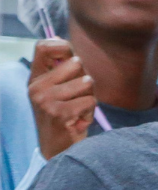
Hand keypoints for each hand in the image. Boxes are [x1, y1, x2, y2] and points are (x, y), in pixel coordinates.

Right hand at [27, 39, 96, 158]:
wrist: (57, 148)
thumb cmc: (63, 116)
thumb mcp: (57, 91)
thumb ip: (61, 69)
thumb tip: (62, 41)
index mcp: (35, 78)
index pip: (43, 47)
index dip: (63, 46)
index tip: (72, 57)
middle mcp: (36, 87)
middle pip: (75, 63)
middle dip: (86, 79)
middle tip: (79, 96)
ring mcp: (45, 100)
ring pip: (86, 82)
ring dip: (90, 97)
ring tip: (79, 109)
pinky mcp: (58, 113)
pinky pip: (90, 101)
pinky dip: (91, 111)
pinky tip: (80, 120)